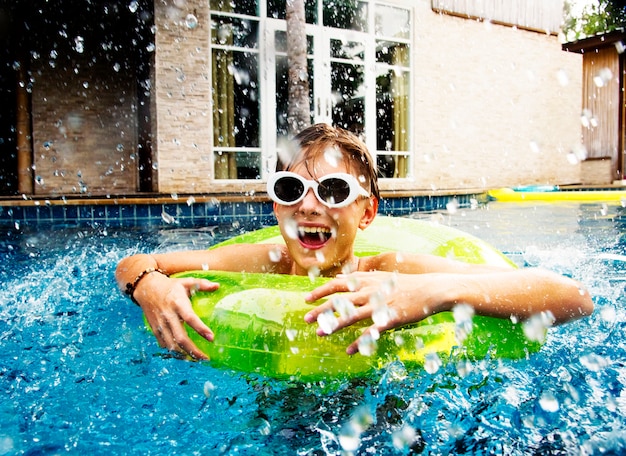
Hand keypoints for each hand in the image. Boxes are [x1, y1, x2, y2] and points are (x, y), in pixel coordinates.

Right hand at [134, 274, 219, 359]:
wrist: (146, 288)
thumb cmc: (171, 286)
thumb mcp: (186, 282)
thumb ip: (202, 284)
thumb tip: (218, 286)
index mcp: (178, 303)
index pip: (190, 318)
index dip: (201, 329)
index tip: (211, 338)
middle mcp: (168, 315)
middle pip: (180, 337)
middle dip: (193, 350)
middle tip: (206, 358)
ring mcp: (160, 324)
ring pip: (171, 345)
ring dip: (184, 354)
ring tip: (197, 359)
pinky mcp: (154, 329)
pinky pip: (164, 344)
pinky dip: (174, 352)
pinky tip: (184, 354)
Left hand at [304, 272, 446, 354]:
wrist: (431, 289)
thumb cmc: (405, 284)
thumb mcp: (380, 277)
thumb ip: (359, 279)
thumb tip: (339, 279)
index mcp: (366, 281)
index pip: (337, 284)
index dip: (321, 292)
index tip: (306, 299)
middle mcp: (370, 291)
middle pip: (340, 300)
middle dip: (321, 310)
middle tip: (306, 319)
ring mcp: (379, 304)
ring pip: (351, 315)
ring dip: (333, 325)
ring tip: (319, 334)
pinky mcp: (390, 318)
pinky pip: (370, 332)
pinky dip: (358, 341)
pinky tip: (348, 351)